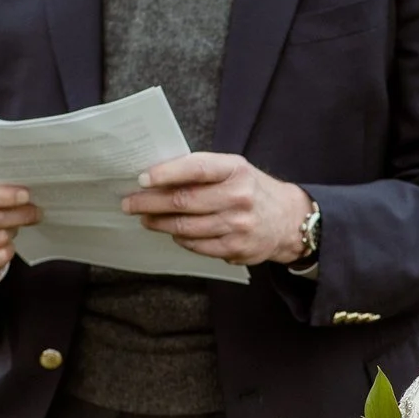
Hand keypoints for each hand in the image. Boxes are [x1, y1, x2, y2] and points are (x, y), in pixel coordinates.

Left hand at [122, 154, 311, 265]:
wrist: (288, 220)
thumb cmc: (252, 190)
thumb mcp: (234, 170)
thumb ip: (201, 171)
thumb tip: (156, 178)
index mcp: (235, 170)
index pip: (196, 169)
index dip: (165, 174)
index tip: (142, 179)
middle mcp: (239, 197)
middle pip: (184, 201)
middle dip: (150, 203)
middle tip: (130, 203)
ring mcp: (238, 225)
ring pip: (186, 227)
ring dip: (160, 223)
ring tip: (145, 219)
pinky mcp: (236, 248)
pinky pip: (197, 245)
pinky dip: (180, 238)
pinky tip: (173, 232)